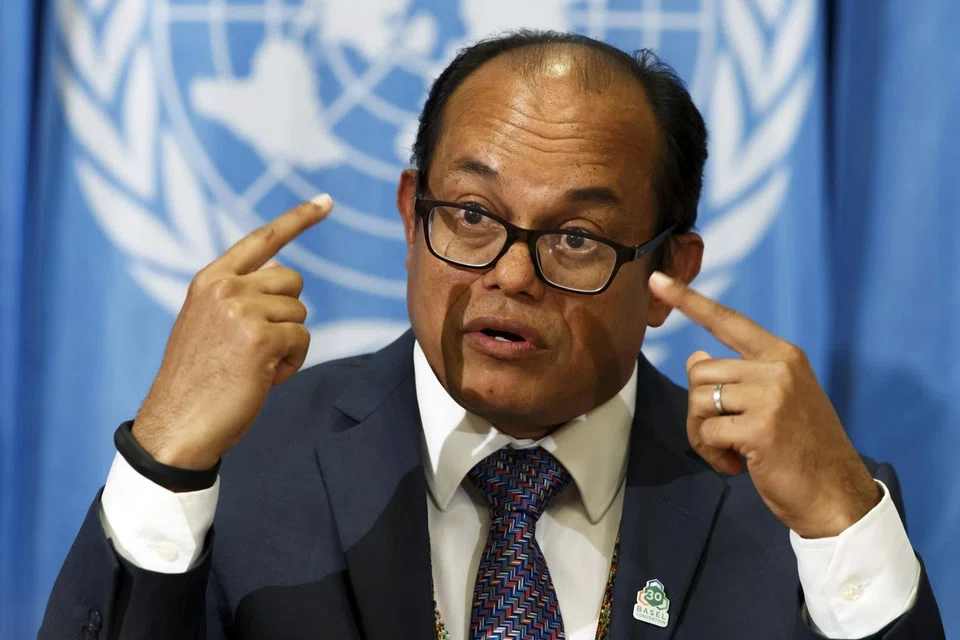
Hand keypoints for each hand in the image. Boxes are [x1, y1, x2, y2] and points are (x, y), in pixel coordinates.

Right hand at [132, 195, 332, 469]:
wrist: (177, 426)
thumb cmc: (198, 381)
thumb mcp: (209, 325)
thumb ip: (240, 295)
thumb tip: (285, 272)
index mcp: (209, 280)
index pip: (262, 239)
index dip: (298, 219)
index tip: (326, 201)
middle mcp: (225, 287)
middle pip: (294, 281)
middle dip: (287, 313)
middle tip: (258, 346)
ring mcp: (242, 310)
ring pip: (300, 314)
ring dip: (288, 344)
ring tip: (254, 367)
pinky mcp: (261, 338)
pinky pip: (302, 340)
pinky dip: (290, 364)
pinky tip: (263, 379)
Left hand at [648, 271, 880, 538]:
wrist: (836, 495)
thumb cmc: (801, 448)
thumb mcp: (775, 401)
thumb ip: (740, 376)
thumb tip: (696, 357)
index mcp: (783, 355)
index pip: (727, 321)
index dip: (688, 300)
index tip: (656, 280)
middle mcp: (778, 368)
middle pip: (700, 371)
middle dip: (699, 409)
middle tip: (722, 438)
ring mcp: (770, 396)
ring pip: (698, 400)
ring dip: (702, 434)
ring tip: (730, 452)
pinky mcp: (760, 427)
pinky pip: (706, 431)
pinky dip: (712, 453)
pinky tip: (738, 466)